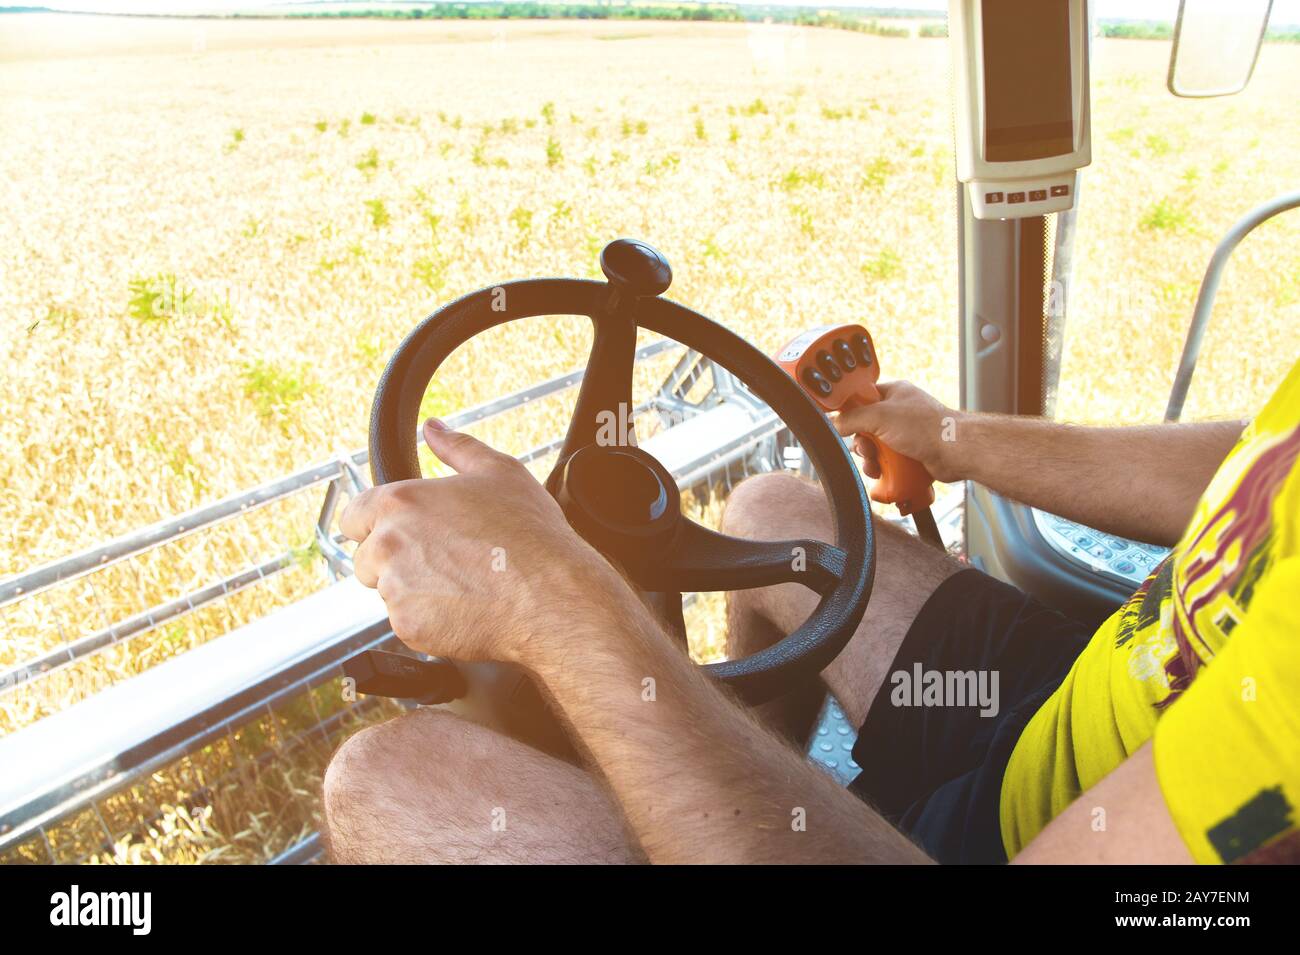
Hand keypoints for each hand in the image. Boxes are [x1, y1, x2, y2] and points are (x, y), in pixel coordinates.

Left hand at [340, 419, 626, 664]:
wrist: (549, 595)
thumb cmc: (530, 535)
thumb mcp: (500, 472)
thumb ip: (457, 447)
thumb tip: (434, 429)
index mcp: (402, 501)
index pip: (353, 516)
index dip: (375, 525)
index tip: (403, 534)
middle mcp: (389, 543)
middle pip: (366, 557)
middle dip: (395, 561)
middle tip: (444, 562)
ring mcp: (395, 587)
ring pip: (387, 591)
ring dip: (413, 590)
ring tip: (460, 584)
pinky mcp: (407, 624)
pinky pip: (406, 623)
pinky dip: (428, 620)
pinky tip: (464, 607)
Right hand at [832, 380, 963, 482]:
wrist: (955, 452)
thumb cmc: (926, 428)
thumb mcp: (879, 416)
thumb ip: (852, 418)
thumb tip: (834, 422)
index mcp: (894, 393)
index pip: (862, 398)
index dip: (851, 412)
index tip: (844, 425)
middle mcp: (900, 412)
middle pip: (866, 427)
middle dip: (862, 444)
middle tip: (866, 451)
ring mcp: (906, 433)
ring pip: (876, 447)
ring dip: (871, 459)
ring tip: (875, 467)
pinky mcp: (911, 452)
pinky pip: (888, 460)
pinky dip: (883, 468)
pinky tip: (883, 474)